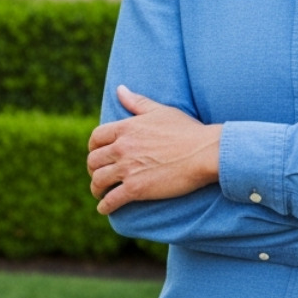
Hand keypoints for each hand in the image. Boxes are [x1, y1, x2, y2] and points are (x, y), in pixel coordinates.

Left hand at [87, 86, 221, 214]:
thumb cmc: (187, 130)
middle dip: (93, 169)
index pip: (96, 138)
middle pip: (93, 161)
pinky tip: (106, 208)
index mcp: (126, 128)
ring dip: (96, 188)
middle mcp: (122, 148)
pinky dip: (104, 206)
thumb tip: (120, 89)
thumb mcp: (161, 111)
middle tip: (100, 175)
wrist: (204, 152)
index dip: (93, 148)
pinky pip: (110, 200)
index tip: (98, 154)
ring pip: (98, 181)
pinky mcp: (136, 189)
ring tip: (101, 193)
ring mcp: (128, 169)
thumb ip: (137, 102)